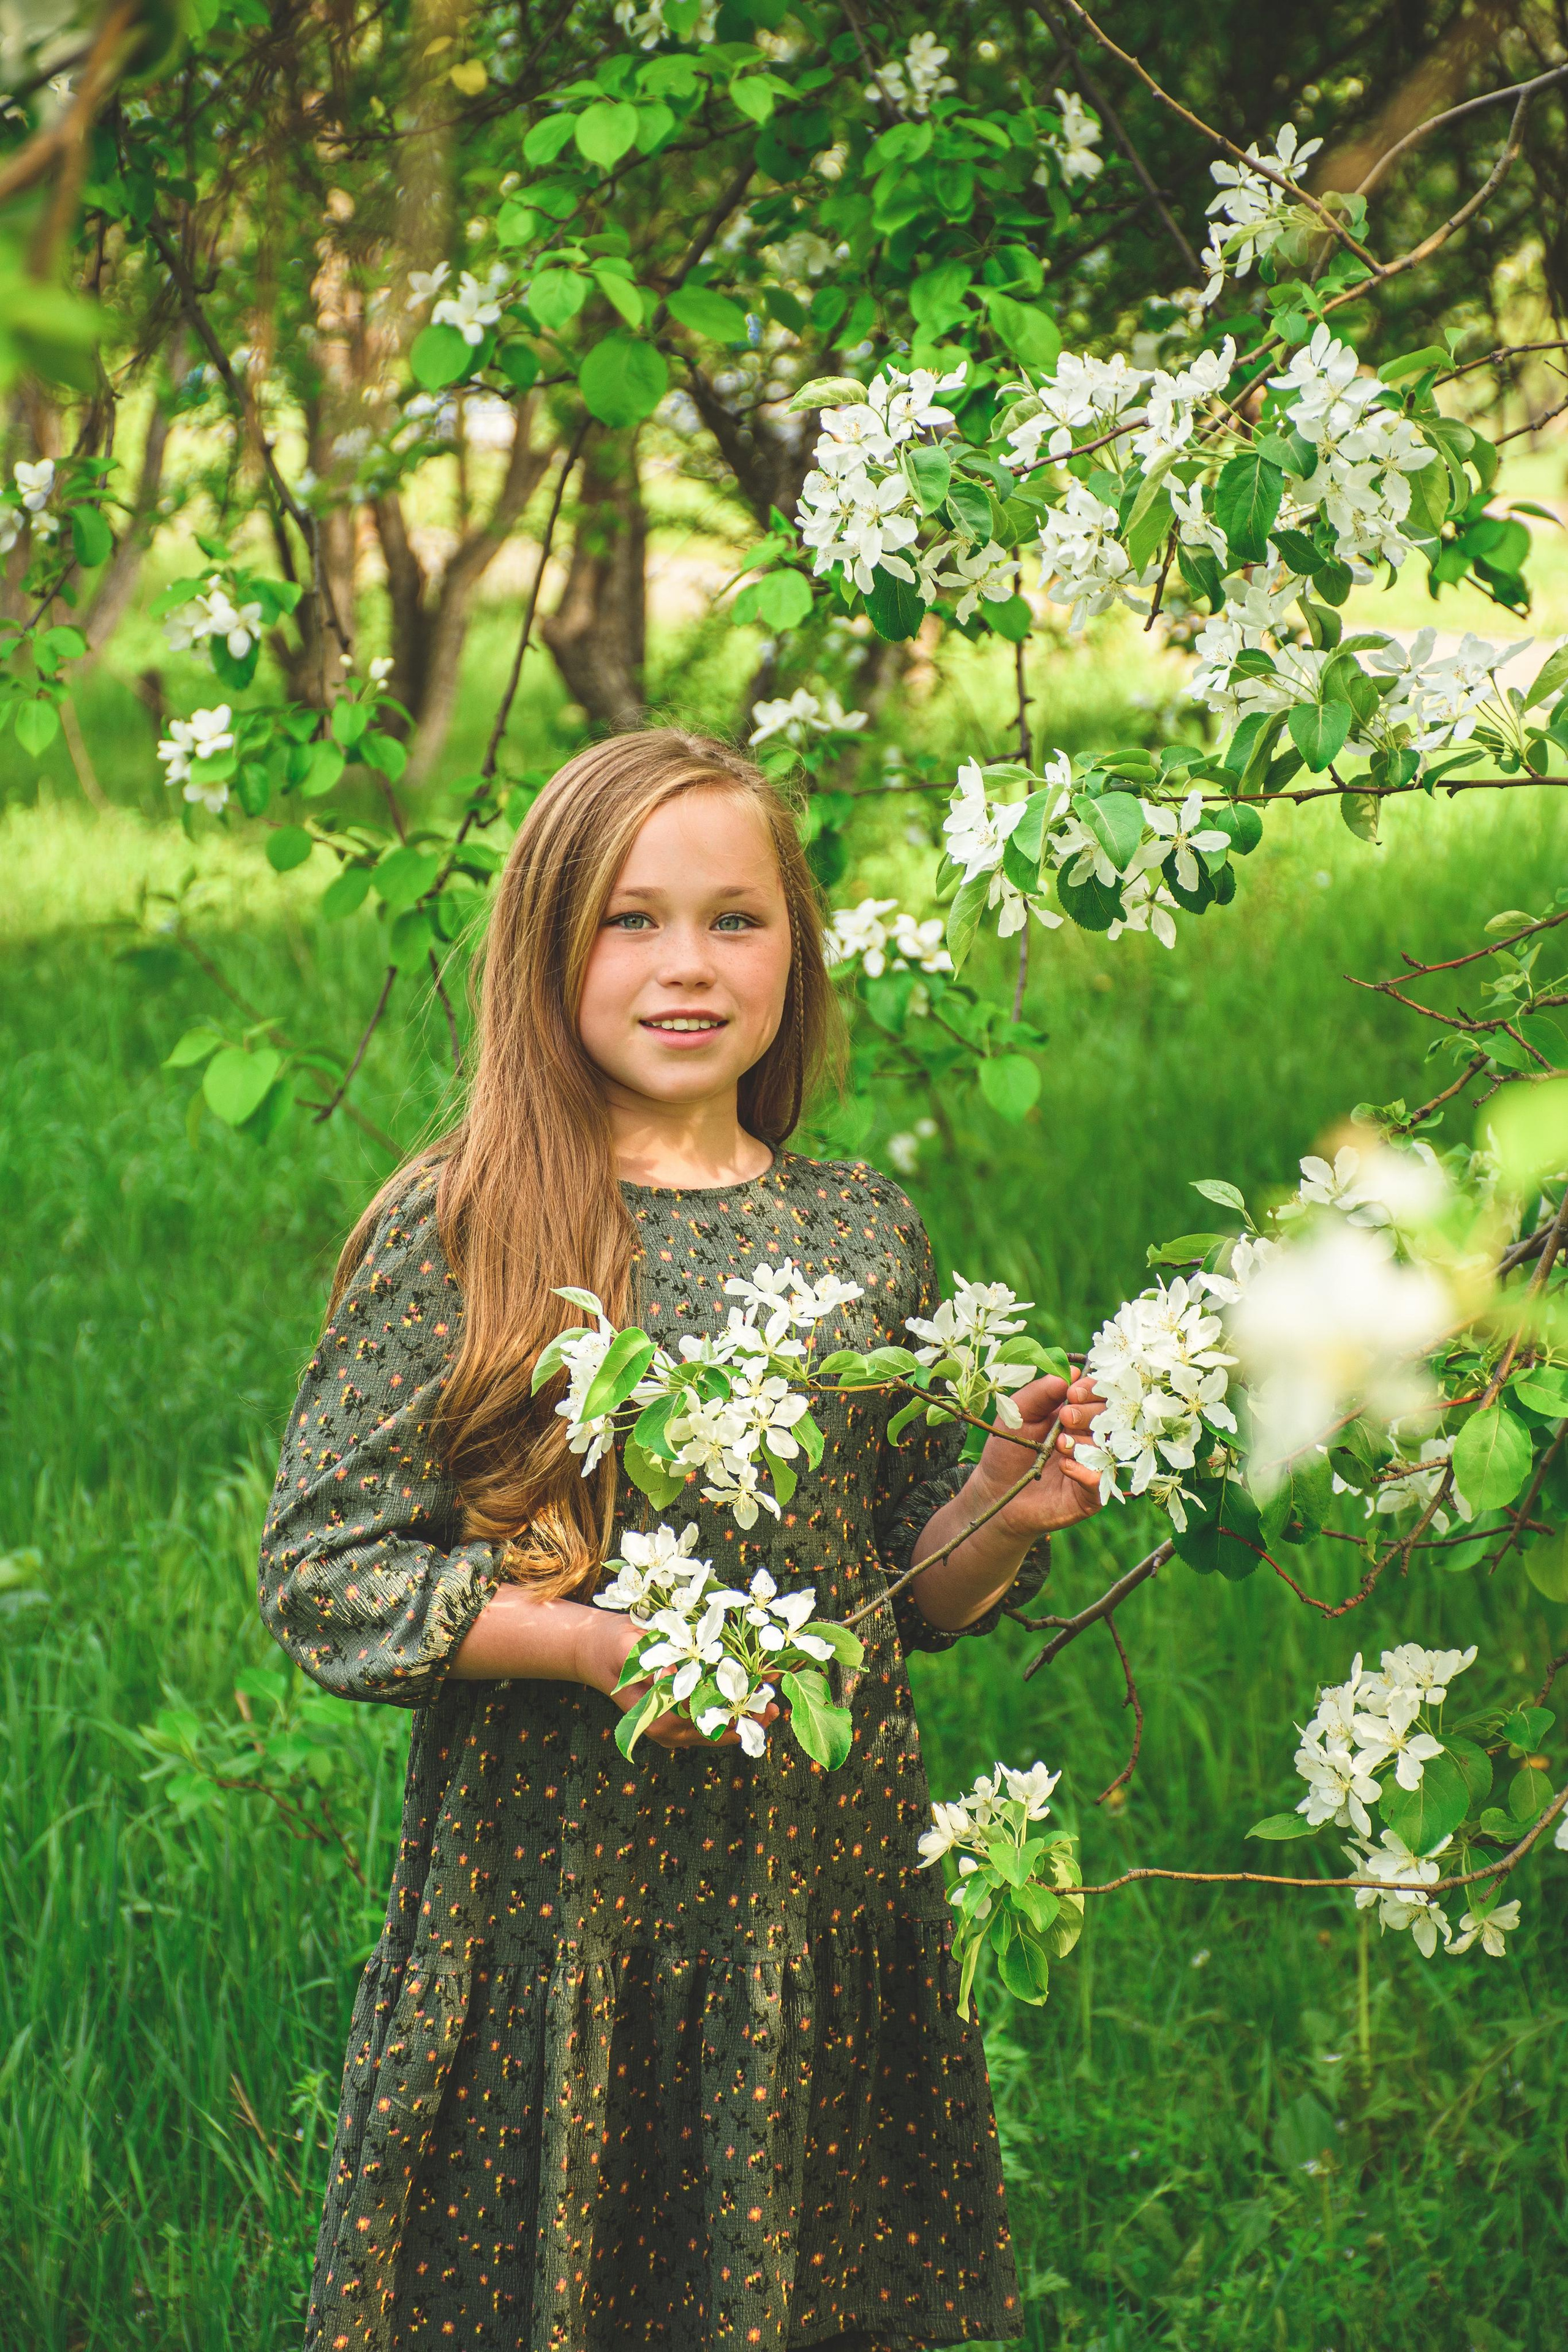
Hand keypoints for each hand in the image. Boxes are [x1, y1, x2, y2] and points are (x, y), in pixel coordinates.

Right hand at [582, 1612, 780, 1752]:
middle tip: (777, 1702)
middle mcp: (670, 1731)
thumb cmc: (612, 1646)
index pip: (711, 1721)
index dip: (740, 1709)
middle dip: (750, 1715)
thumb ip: (655, 1663)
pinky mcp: (676, 1715)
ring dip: (744, 1712)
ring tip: (771, 1696)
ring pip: (718, 1727)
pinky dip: (731, 1705)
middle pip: (720, 1729)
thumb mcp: (630, 1649)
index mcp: (660, 1720)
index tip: (765, 1695)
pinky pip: (709, 1718)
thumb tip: (679, 1677)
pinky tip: (748, 1689)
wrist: (592, 1649)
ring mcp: (673, 1727)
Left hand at [963, 1373, 1105, 1541]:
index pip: (1100, 1395)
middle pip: (1110, 1418)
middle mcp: (1091, 1436)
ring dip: (1084, 1441)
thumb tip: (1073, 1371)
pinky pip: (1100, 1478)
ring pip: (1107, 1446)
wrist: (995, 1491)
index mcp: (1078, 1412)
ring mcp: (1094, 1464)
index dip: (1092, 1390)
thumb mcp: (1019, 1413)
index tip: (1073, 1392)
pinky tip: (1064, 1466)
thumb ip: (1042, 1392)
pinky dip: (1084, 1469)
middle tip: (1066, 1416)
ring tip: (1059, 1443)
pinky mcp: (1091, 1493)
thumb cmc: (1008, 1448)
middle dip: (1089, 1413)